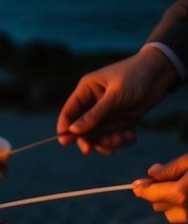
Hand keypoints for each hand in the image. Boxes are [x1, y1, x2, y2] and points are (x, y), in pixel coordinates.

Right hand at [56, 47, 179, 154]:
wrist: (160, 74)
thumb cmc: (134, 77)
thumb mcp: (114, 96)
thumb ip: (94, 115)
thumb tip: (73, 130)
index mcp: (87, 90)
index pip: (70, 111)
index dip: (65, 126)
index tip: (64, 141)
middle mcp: (94, 103)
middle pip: (82, 127)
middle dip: (86, 139)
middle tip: (89, 149)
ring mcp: (108, 113)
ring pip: (99, 135)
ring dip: (106, 142)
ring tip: (119, 139)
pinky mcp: (121, 120)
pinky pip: (115, 136)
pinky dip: (121, 140)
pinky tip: (130, 136)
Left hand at [133, 155, 187, 223]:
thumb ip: (171, 169)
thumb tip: (151, 173)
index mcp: (180, 194)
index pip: (150, 194)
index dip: (143, 188)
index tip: (136, 185)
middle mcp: (184, 212)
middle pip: (157, 205)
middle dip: (162, 194)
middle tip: (178, 182)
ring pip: (169, 215)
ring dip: (173, 206)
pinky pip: (182, 223)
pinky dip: (184, 214)